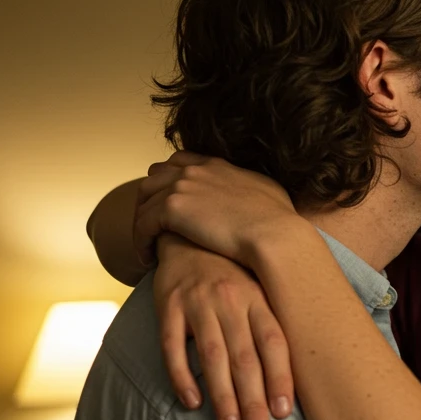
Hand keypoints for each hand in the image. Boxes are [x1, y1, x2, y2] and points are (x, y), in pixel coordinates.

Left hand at [135, 152, 294, 269]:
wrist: (275, 235)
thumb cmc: (279, 222)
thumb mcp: (268, 192)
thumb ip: (253, 188)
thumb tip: (258, 198)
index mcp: (216, 165)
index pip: (180, 161)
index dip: (170, 180)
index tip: (170, 203)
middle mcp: (195, 170)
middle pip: (155, 176)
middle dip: (150, 199)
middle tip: (153, 227)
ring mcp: (182, 186)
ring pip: (144, 200)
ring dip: (143, 222)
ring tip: (147, 246)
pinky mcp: (172, 208)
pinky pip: (142, 223)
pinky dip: (141, 241)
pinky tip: (147, 258)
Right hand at [154, 234, 293, 419]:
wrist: (190, 237)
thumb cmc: (234, 276)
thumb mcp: (260, 290)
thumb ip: (272, 327)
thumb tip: (299, 377)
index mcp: (259, 298)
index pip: (274, 343)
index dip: (280, 378)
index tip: (283, 414)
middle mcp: (231, 299)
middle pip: (245, 358)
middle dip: (253, 402)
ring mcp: (198, 301)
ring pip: (213, 357)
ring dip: (223, 398)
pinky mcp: (168, 305)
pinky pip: (172, 346)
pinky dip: (182, 376)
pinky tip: (192, 402)